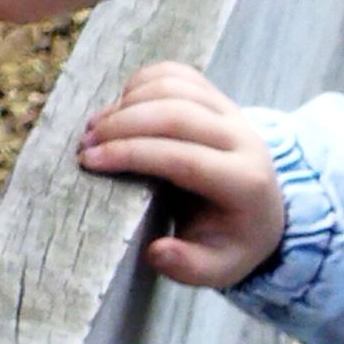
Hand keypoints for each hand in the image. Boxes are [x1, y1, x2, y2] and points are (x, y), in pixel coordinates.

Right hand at [77, 58, 287, 287]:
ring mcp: (231, 112)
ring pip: (174, 87)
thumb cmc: (227, 239)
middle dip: (122, 125)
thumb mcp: (217, 269)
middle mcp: (244, 139)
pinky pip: (175, 74)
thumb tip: (157, 251)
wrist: (258, 209)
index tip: (90, 162)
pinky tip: (120, 107)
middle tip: (84, 145)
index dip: (133, 154)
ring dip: (126, 102)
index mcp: (246, 182)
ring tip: (95, 127)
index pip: (186, 157)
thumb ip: (189, 267)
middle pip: (177, 114)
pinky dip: (140, 83)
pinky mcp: (216, 97)